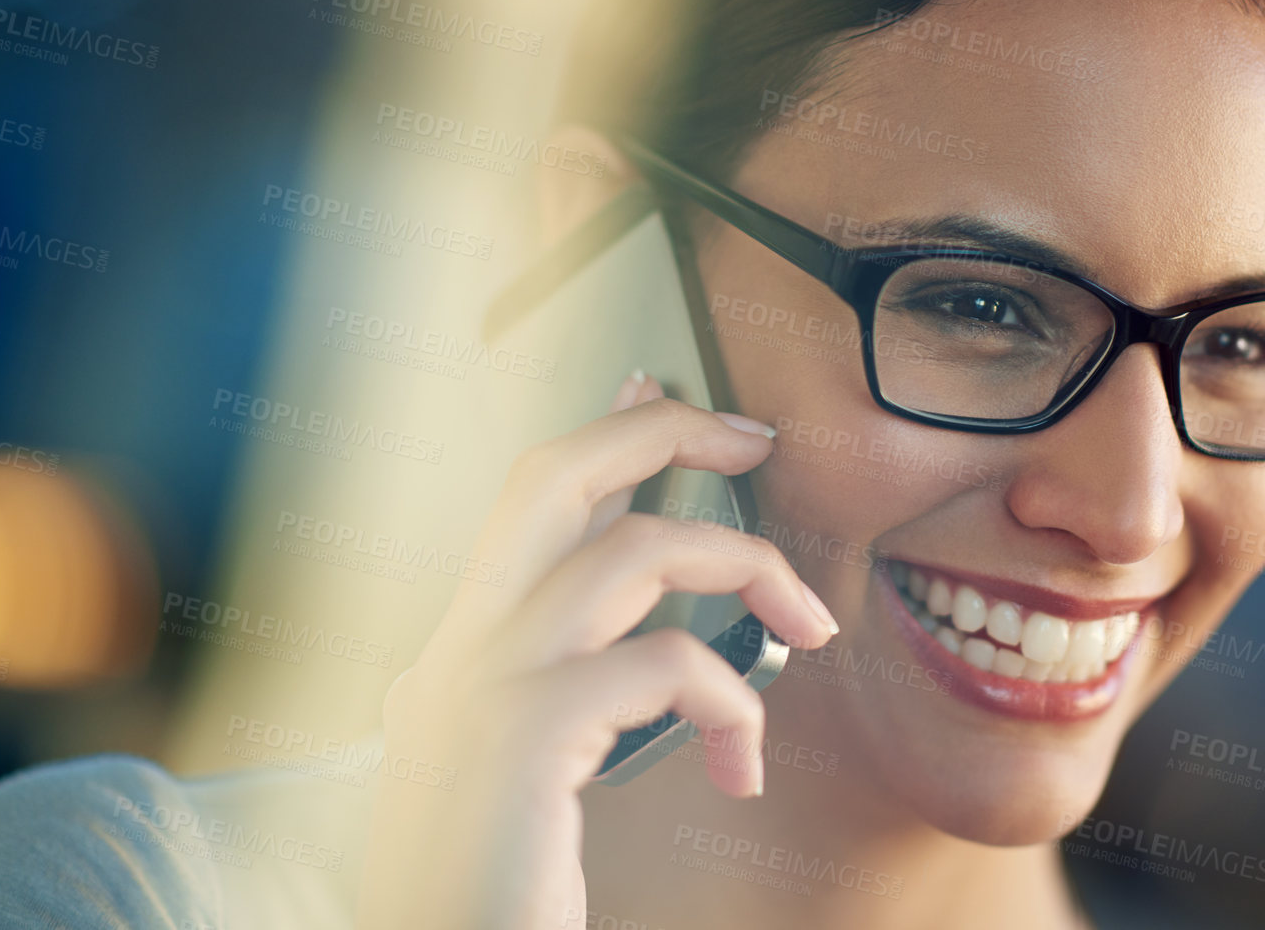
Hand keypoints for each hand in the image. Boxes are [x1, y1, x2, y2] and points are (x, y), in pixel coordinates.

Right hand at [354, 373, 837, 929]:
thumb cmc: (495, 892)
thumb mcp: (522, 776)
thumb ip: (574, 688)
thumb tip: (640, 635)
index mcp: (456, 656)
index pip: (529, 503)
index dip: (603, 430)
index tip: (661, 385)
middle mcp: (453, 654)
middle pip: (552, 475)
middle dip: (662, 430)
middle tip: (755, 437)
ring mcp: (477, 689)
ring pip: (631, 551)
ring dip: (747, 568)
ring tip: (811, 626)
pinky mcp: (518, 741)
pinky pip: (664, 663)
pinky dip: (733, 699)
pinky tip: (744, 765)